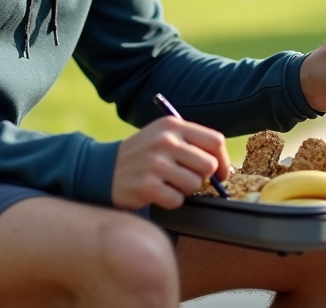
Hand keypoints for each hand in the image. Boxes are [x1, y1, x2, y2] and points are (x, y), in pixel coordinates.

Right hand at [111, 116, 229, 209]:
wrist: (103, 168)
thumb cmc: (141, 154)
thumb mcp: (162, 135)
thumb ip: (190, 142)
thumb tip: (222, 164)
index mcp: (172, 125)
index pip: (215, 140)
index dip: (223, 160)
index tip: (221, 172)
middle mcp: (165, 141)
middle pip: (209, 165)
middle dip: (202, 177)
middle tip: (186, 178)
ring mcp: (156, 163)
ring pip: (195, 184)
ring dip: (185, 190)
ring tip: (169, 184)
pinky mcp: (147, 186)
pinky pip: (177, 200)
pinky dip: (170, 201)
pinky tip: (157, 192)